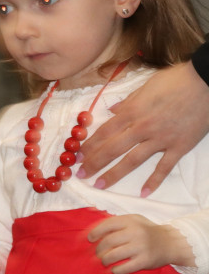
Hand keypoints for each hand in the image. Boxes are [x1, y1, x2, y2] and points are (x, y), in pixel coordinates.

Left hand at [79, 62, 208, 194]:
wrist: (207, 82)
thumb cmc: (176, 80)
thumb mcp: (146, 86)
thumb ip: (127, 101)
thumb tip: (111, 110)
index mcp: (132, 111)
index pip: (105, 132)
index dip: (89, 145)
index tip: (77, 156)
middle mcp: (143, 127)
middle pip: (113, 148)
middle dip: (94, 163)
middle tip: (80, 175)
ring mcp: (161, 138)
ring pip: (132, 160)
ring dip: (114, 174)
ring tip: (100, 185)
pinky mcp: (179, 146)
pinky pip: (164, 166)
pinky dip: (154, 180)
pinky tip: (144, 193)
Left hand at [87, 214, 193, 273]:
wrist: (172, 243)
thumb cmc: (146, 232)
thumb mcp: (134, 221)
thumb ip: (115, 224)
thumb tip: (90, 234)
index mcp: (130, 221)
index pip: (106, 225)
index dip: (95, 233)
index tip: (90, 239)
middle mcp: (135, 232)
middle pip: (107, 242)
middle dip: (98, 250)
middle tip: (98, 254)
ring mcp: (141, 247)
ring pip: (113, 255)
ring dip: (104, 261)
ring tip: (104, 262)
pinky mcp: (145, 261)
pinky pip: (124, 268)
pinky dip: (115, 270)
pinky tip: (114, 270)